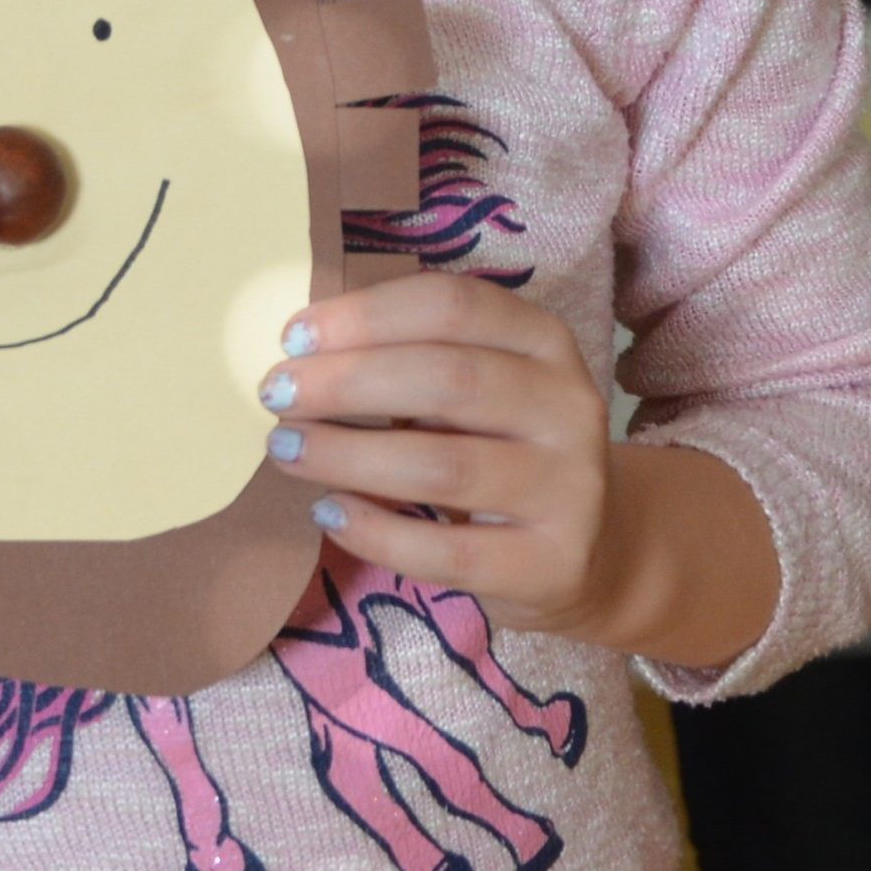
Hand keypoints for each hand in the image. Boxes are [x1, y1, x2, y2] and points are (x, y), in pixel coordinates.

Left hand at [260, 273, 773, 668]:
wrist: (596, 550)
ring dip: (347, 455)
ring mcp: (569, 490)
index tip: (293, 335)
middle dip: (346, 382)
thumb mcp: (479, 387)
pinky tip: (328, 512)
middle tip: (275, 393)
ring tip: (285, 448)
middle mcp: (568, 408)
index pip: (454, 305)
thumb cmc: (502, 447)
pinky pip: (448, 551)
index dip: (366, 315)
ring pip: (443, 465)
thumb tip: (300, 350)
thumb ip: (411, 358)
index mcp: (544, 343)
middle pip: (447, 379)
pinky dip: (377, 531)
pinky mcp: (551, 564)